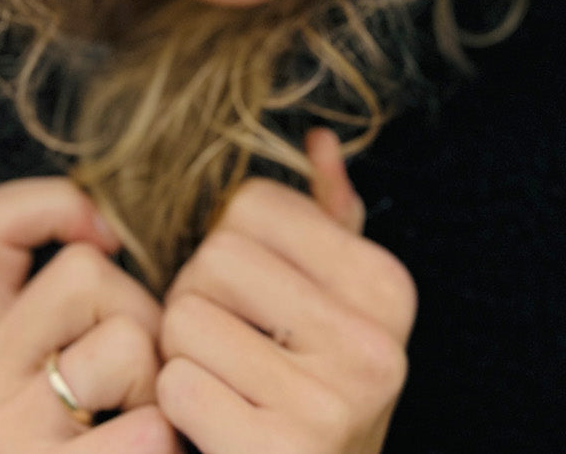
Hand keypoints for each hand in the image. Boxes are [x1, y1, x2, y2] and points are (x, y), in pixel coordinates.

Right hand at [0, 175, 180, 449]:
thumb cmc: (125, 448)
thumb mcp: (93, 368)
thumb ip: (82, 293)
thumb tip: (101, 225)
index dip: (52, 207)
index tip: (104, 241)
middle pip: (87, 274)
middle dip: (142, 319)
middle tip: (135, 394)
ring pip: (128, 338)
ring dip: (164, 384)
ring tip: (147, 439)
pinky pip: (151, 423)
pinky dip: (174, 446)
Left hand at [154, 126, 416, 453]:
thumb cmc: (308, 398)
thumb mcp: (334, 312)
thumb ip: (328, 225)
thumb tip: (318, 140)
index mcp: (388, 289)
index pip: (254, 204)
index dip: (228, 245)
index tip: (250, 299)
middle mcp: (373, 344)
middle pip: (216, 257)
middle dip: (196, 299)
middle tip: (222, 347)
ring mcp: (331, 405)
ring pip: (185, 318)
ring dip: (180, 354)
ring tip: (217, 384)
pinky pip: (177, 386)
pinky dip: (176, 406)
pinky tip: (210, 426)